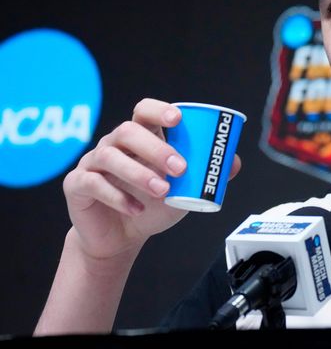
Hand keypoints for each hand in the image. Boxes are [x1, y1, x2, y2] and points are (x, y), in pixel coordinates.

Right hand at [62, 98, 241, 262]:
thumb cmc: (153, 205)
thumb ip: (208, 174)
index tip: (177, 119)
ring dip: (139, 173)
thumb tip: (234, 163)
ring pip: (110, 156)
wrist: (122, 237)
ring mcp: (93, 163)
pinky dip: (117, 196)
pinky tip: (136, 209)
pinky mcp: (78, 185)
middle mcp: (114, 145)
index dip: (159, 110)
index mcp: (140, 138)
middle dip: (156, 148)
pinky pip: (92, 183)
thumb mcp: (185, 190)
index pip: (144, 111)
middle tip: (180, 168)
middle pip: (128, 131)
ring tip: (163, 191)